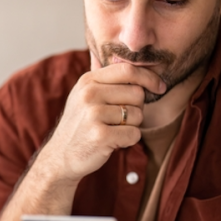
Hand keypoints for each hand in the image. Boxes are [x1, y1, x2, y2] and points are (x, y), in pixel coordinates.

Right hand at [37, 63, 164, 182]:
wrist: (60, 156)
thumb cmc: (80, 125)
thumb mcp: (84, 95)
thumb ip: (106, 79)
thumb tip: (135, 64)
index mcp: (88, 80)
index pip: (127, 69)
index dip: (148, 77)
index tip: (159, 86)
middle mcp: (89, 94)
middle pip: (137, 93)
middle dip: (136, 108)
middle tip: (120, 119)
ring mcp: (93, 114)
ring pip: (137, 115)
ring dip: (131, 126)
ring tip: (112, 130)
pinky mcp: (100, 135)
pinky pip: (134, 134)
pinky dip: (128, 140)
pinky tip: (113, 142)